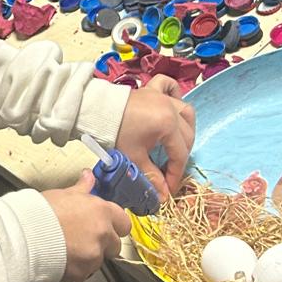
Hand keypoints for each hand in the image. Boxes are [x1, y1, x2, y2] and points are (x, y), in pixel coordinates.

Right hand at [44, 171, 130, 281]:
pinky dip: (76, 269)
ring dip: (88, 257)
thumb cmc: (39, 214)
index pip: (124, 222)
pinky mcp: (82, 274)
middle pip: (115, 244)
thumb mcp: (63, 194)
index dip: (115, 224)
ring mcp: (93, 256)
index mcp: (101, 212)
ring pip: (99, 260)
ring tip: (67, 249)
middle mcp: (102, 235)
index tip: (106, 224)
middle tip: (84, 238)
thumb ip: (82, 188)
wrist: (23, 237)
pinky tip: (61, 259)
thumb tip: (88, 177)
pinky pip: (84, 273)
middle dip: (103, 243)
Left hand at [114, 76, 194, 202]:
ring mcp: (163, 96)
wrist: (94, 110)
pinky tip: (172, 107)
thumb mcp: (134, 157)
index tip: (169, 189)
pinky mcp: (152, 89)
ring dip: (185, 128)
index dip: (175, 174)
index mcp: (168, 124)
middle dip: (180, 156)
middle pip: (187, 136)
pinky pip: (170, 86)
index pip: (180, 154)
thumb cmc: (115, 133)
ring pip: (186, 111)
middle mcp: (171, 107)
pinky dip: (175, 93)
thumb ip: (151, 176)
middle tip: (168, 172)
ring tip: (176, 144)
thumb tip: (163, 195)